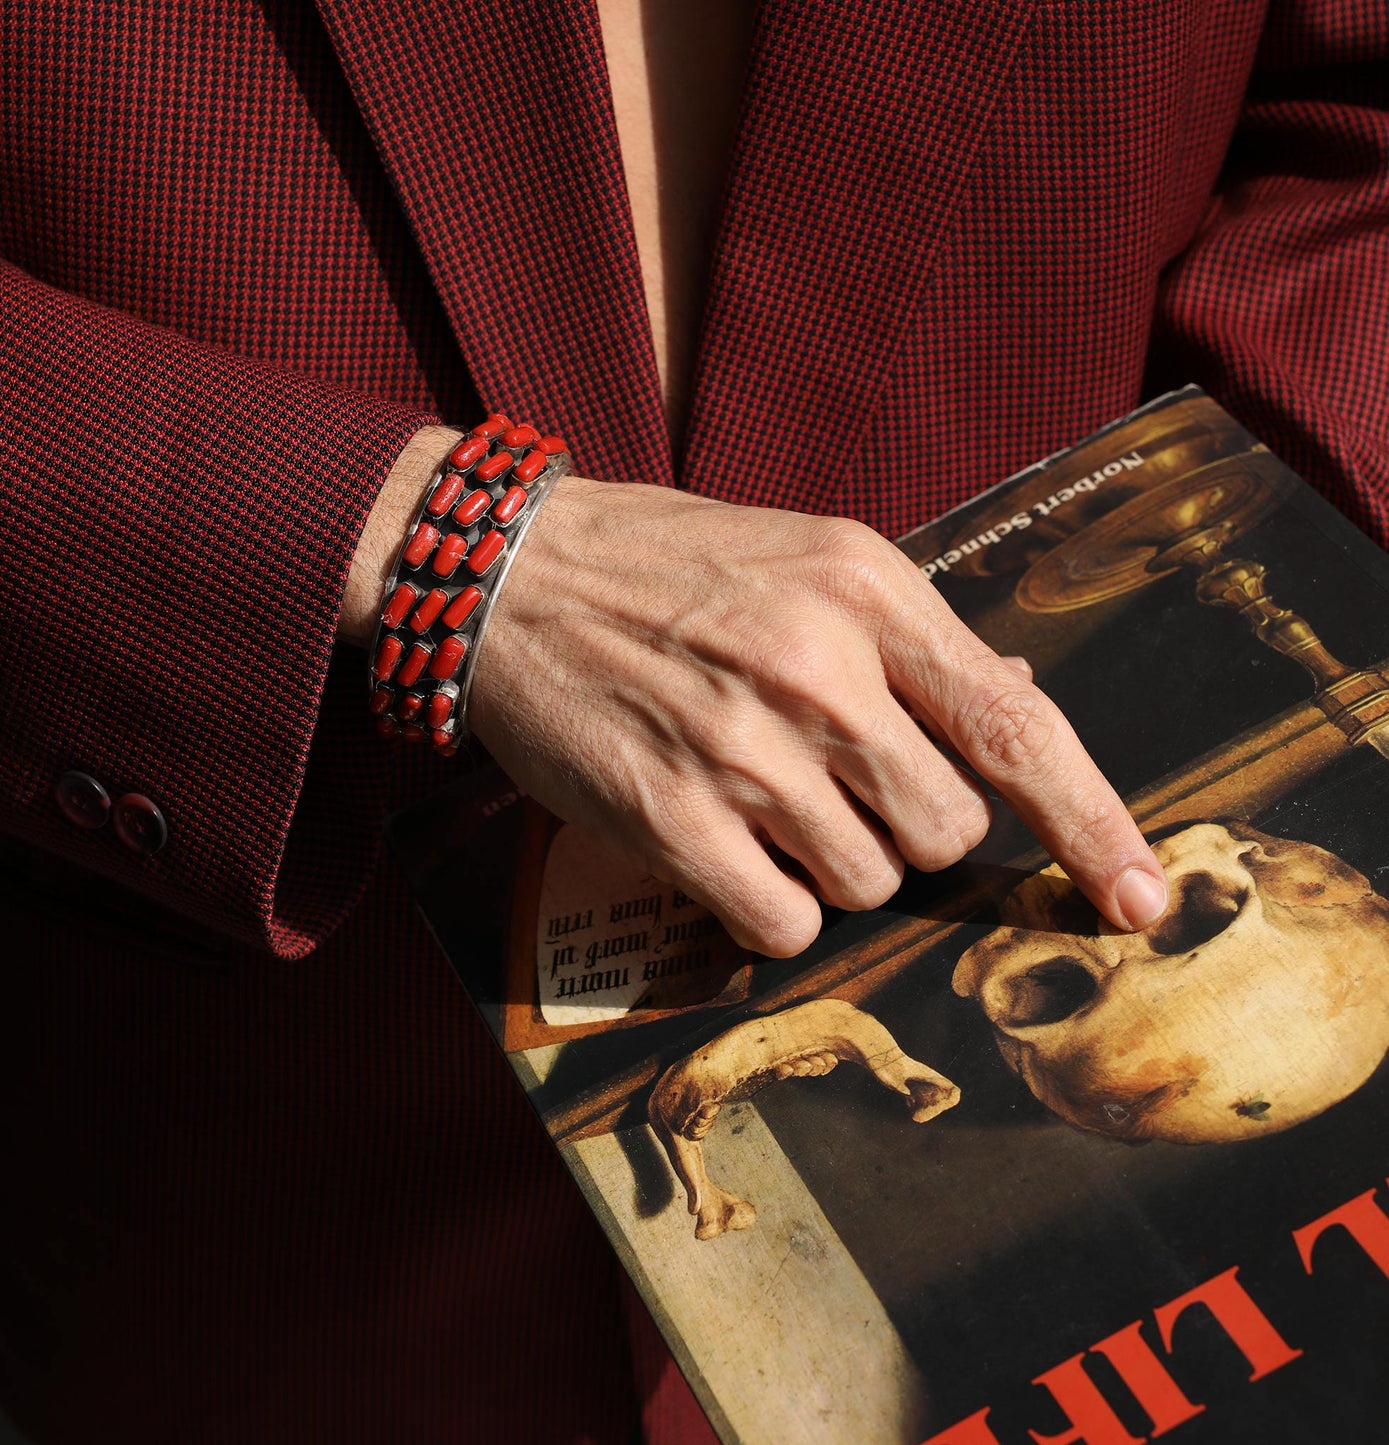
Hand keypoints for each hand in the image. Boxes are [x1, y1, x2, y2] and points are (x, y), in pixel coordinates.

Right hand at [464, 475, 1167, 956]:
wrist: (513, 576)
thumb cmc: (667, 567)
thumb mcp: (806, 557)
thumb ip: (911, 637)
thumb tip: (1018, 693)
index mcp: (867, 591)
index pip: (1015, 725)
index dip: (1092, 822)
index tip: (1138, 896)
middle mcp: (817, 669)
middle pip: (945, 832)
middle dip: (909, 833)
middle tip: (836, 786)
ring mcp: (742, 748)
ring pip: (867, 885)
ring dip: (832, 866)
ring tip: (761, 800)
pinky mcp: (671, 817)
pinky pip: (783, 923)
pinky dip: (770, 908)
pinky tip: (727, 850)